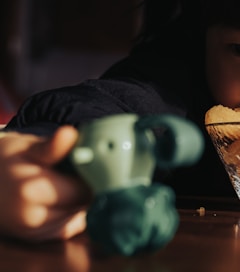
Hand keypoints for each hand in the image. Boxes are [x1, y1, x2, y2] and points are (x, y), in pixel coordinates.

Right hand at [0, 126, 90, 240]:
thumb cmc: (5, 160)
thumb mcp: (27, 146)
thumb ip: (52, 146)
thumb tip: (69, 134)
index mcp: (32, 191)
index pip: (84, 189)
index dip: (95, 175)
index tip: (96, 162)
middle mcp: (33, 217)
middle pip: (84, 205)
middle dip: (89, 187)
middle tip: (83, 169)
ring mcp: (34, 232)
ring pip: (79, 217)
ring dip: (82, 201)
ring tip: (69, 181)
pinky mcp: (36, 239)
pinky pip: (68, 228)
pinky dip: (73, 213)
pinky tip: (64, 196)